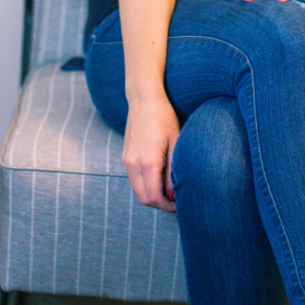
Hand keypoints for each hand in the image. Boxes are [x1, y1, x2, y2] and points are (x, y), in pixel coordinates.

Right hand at [122, 93, 179, 212]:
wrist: (143, 98)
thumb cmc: (163, 116)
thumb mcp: (175, 141)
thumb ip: (173, 170)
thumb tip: (173, 193)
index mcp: (147, 161)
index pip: (154, 197)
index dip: (167, 206)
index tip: (179, 204)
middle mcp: (133, 163)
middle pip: (143, 198)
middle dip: (159, 204)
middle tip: (174, 200)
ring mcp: (126, 159)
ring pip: (137, 190)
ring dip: (151, 194)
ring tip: (168, 188)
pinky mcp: (125, 155)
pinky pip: (133, 178)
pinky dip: (144, 184)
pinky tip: (158, 176)